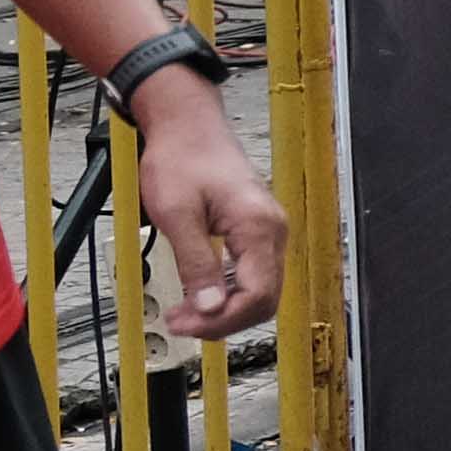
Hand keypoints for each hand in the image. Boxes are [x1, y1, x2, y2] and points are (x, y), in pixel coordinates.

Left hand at [126, 69, 286, 339]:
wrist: (188, 126)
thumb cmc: (181, 159)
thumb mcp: (178, 215)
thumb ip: (197, 264)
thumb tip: (211, 309)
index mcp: (258, 226)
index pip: (258, 295)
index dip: (222, 320)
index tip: (183, 324)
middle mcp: (273, 230)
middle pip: (264, 299)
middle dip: (223, 320)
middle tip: (179, 323)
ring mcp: (268, 230)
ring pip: (260, 290)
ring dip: (224, 309)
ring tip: (184, 312)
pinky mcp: (257, 230)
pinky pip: (253, 274)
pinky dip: (228, 292)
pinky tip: (199, 294)